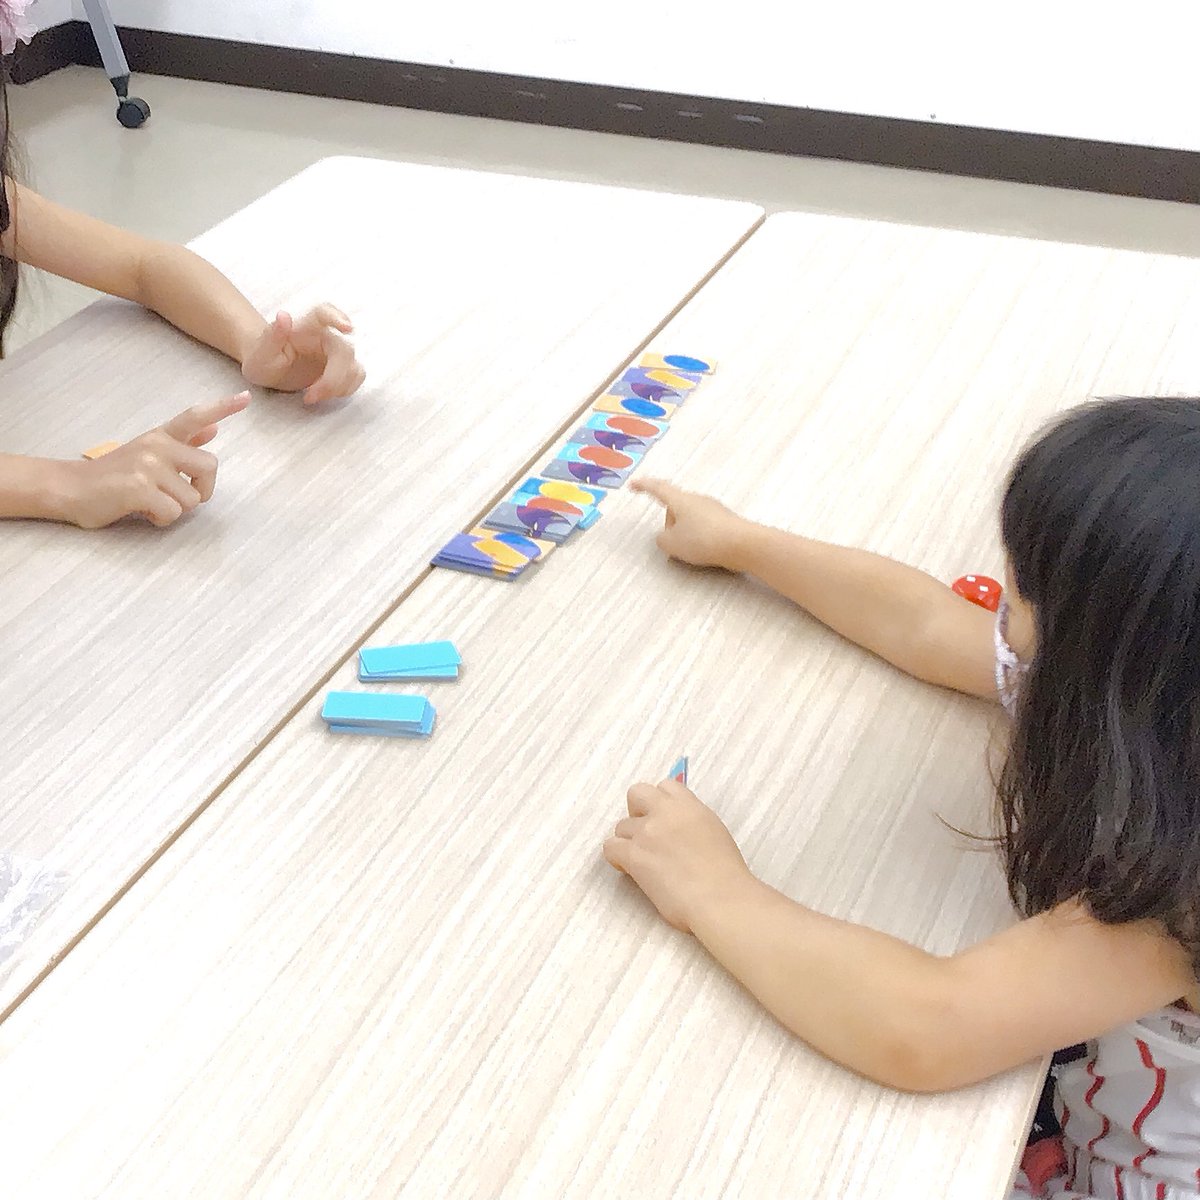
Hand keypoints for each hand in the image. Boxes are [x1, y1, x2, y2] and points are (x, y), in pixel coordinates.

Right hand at [59, 392, 249, 527]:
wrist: (69, 488)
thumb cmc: (112, 475)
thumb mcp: (146, 453)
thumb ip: (182, 442)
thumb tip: (213, 430)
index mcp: (160, 436)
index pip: (195, 416)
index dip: (223, 407)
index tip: (247, 397)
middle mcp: (157, 446)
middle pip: (210, 467)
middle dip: (202, 490)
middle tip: (177, 497)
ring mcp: (147, 466)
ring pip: (192, 499)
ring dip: (175, 510)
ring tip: (149, 502)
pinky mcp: (138, 488)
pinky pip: (172, 514)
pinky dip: (161, 520)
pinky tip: (142, 511)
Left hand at [240, 305, 365, 404]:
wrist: (268, 370)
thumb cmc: (263, 358)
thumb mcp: (261, 351)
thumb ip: (272, 336)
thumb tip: (284, 315)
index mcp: (305, 326)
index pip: (324, 313)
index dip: (338, 318)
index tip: (348, 329)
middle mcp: (325, 336)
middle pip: (344, 351)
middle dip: (333, 378)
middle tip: (310, 396)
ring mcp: (336, 353)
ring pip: (354, 367)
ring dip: (338, 387)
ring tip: (312, 397)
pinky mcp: (342, 368)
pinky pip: (356, 377)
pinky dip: (344, 390)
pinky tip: (324, 395)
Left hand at [603, 778, 752, 931]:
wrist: (720, 898)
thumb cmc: (726, 874)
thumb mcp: (713, 832)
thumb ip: (690, 822)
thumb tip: (675, 829)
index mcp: (689, 805)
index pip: (665, 786)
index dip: (660, 802)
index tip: (663, 819)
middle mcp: (665, 812)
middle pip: (636, 794)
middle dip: (637, 811)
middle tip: (646, 834)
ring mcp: (647, 832)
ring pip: (621, 826)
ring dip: (629, 841)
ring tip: (643, 861)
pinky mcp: (633, 855)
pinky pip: (610, 847)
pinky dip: (617, 858)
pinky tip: (630, 870)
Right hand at [631, 478, 751, 569]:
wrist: (742, 544)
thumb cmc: (702, 540)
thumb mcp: (672, 544)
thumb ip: (662, 539)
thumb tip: (667, 536)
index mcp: (680, 500)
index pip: (658, 489)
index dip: (644, 486)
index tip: (633, 485)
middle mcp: (697, 499)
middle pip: (675, 509)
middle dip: (670, 525)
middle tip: (675, 545)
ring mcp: (714, 508)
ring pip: (690, 519)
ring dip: (686, 534)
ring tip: (694, 551)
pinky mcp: (726, 520)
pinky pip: (705, 527)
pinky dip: (701, 538)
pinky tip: (709, 551)